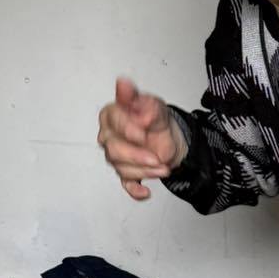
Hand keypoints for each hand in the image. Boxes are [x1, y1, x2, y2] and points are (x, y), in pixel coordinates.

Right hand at [97, 76, 185, 200]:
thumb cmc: (155, 119)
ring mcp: (116, 156)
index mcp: (112, 116)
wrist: (169, 137)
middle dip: (138, 156)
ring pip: (122, 168)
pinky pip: (127, 184)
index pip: (114, 122)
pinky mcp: (125, 172)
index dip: (129, 129)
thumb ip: (137, 98)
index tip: (144, 131)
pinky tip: (145, 192)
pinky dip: (136, 191)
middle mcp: (109, 136)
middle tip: (157, 157)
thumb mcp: (153, 104)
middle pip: (113, 150)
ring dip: (145, 171)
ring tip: (163, 167)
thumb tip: (124, 85)